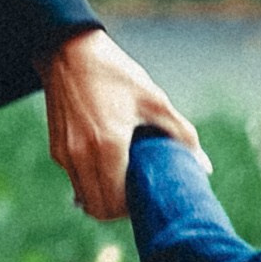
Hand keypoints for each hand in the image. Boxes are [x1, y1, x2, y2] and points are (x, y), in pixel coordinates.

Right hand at [38, 26, 206, 221]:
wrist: (68, 51)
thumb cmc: (115, 73)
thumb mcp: (154, 99)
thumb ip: (181, 134)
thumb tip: (204, 166)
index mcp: (108, 146)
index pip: (116, 204)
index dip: (133, 210)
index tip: (148, 197)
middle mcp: (82, 156)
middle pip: (98, 209)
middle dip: (118, 210)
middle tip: (138, 196)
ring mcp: (65, 154)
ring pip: (83, 198)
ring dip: (102, 198)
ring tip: (123, 182)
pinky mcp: (56, 149)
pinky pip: (75, 180)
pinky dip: (90, 183)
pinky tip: (107, 165)